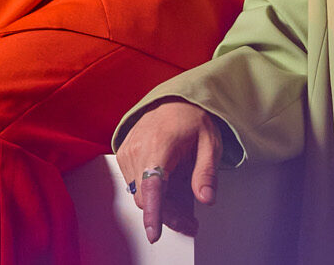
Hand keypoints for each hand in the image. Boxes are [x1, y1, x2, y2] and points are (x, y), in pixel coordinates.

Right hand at [115, 100, 221, 243]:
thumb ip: (207, 172)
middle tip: (191, 222)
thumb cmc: (192, 120)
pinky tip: (170, 188)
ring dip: (161, 205)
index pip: (153, 184)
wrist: (174, 101)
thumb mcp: (210, 143)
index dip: (153, 212)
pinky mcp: (124, 156)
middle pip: (147, 197)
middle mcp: (138, 149)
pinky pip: (136, 185)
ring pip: (141, 195)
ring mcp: (127, 153)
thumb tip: (205, 198)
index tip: (153, 233)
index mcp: (160, 144)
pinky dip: (152, 193)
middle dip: (168, 215)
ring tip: (185, 202)